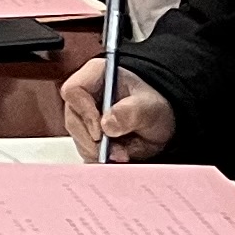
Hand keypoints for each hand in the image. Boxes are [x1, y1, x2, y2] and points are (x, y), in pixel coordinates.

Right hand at [60, 53, 177, 160]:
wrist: (161, 123)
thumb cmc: (153, 106)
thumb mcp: (149, 107)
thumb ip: (129, 113)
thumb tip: (107, 126)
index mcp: (95, 75)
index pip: (73, 91)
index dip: (84, 112)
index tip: (101, 132)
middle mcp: (84, 96)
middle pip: (73, 120)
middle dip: (93, 141)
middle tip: (117, 151)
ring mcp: (84, 117)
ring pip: (78, 139)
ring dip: (99, 152)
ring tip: (123, 154)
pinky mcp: (87, 137)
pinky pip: (85, 152)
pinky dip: (100, 159)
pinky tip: (118, 157)